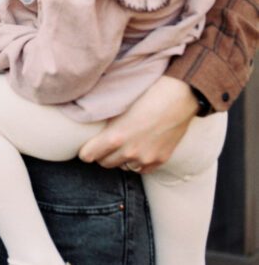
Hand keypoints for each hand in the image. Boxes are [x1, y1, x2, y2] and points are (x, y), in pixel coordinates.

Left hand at [78, 76, 198, 172]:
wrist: (178, 96)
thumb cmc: (146, 94)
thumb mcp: (119, 106)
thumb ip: (105, 121)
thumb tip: (90, 124)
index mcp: (115, 137)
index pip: (88, 155)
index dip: (85, 151)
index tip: (86, 147)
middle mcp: (129, 152)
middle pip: (105, 163)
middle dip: (102, 155)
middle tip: (104, 144)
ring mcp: (146, 158)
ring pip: (123, 167)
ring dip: (120, 159)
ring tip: (124, 145)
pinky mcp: (161, 160)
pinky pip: (141, 170)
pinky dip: (137, 162)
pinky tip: (139, 150)